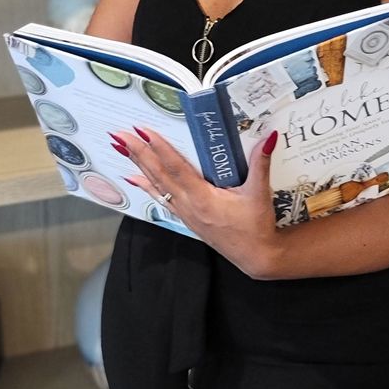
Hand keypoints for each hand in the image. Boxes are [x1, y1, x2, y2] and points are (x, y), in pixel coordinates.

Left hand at [110, 127, 279, 278]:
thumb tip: (268, 137)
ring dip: (138, 165)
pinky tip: (134, 178)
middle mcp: (189, 205)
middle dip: (138, 153)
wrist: (256, 257)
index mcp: (203, 198)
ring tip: (121, 148)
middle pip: (158, 175)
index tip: (144, 132)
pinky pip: (161, 198)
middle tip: (120, 135)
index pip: (176, 168)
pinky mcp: (187, 218)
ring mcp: (185, 213)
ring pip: (156, 185)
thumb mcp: (259, 194)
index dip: (159, 149)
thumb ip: (260, 164)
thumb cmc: (257, 227)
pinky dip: (147, 186)